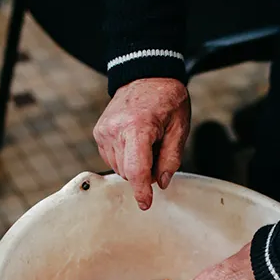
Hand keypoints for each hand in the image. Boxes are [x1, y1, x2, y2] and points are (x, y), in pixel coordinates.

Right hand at [93, 78, 190, 209]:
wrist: (146, 75)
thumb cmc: (166, 99)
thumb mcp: (180, 127)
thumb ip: (171, 157)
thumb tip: (162, 182)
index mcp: (138, 127)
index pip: (136, 169)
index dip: (142, 191)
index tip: (145, 204)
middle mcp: (115, 130)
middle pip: (128, 172)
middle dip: (145, 172)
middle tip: (158, 150)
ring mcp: (104, 131)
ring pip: (119, 168)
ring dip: (134, 164)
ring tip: (146, 142)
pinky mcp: (99, 132)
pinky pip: (111, 158)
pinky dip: (125, 157)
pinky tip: (134, 141)